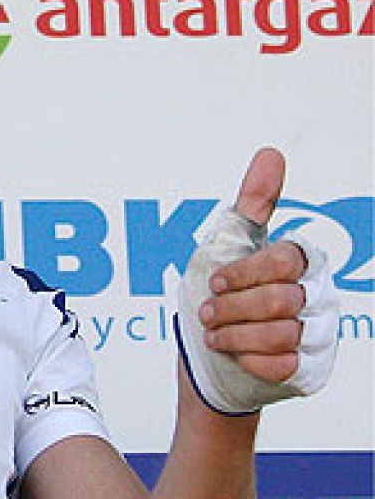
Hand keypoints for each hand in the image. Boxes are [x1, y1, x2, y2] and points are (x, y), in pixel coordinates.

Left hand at [176, 148, 338, 413]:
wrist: (206, 355)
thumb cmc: (217, 295)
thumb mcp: (226, 244)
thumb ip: (253, 202)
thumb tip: (271, 154)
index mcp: (299, 262)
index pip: (284, 261)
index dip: (242, 274)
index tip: (215, 282)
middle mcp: (317, 296)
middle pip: (279, 300)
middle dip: (230, 308)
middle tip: (209, 312)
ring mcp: (318, 334)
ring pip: (281, 334)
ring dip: (233, 335)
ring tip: (216, 334)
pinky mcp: (309, 369)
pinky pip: (282, 365)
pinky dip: (248, 360)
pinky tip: (237, 354)